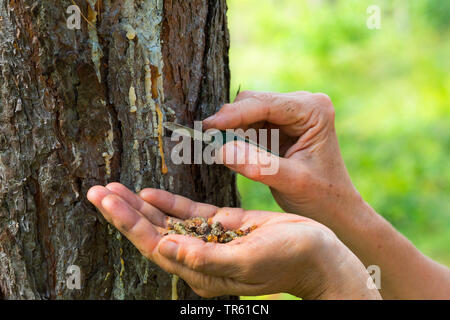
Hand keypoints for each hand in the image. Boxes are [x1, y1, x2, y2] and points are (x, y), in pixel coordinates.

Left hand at [87, 183, 379, 298]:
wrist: (318, 255)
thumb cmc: (290, 260)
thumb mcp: (250, 261)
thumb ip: (208, 258)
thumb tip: (167, 247)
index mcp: (201, 270)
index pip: (154, 245)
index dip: (127, 223)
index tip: (105, 199)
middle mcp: (199, 257)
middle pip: (152, 232)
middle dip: (123, 212)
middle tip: (96, 190)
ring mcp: (209, 239)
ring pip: (165, 221)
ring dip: (139, 206)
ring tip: (112, 188)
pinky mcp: (222, 225)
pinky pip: (188, 212)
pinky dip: (168, 203)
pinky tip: (149, 193)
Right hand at [203, 91, 362, 228]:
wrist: (334, 208)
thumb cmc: (322, 197)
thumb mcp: (291, 182)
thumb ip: (258, 165)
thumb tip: (221, 149)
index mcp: (313, 110)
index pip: (266, 104)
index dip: (233, 115)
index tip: (207, 127)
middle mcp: (302, 104)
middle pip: (253, 102)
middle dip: (229, 121)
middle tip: (205, 141)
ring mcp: (290, 114)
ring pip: (247, 112)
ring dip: (230, 129)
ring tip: (212, 147)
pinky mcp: (279, 126)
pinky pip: (249, 124)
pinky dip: (236, 136)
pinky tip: (227, 150)